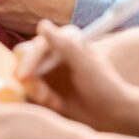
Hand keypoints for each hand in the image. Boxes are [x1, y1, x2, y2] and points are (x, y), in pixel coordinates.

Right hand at [13, 20, 137, 133]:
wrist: (114, 114)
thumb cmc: (105, 87)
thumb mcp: (86, 65)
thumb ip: (65, 45)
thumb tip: (42, 24)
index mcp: (63, 41)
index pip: (34, 47)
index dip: (28, 62)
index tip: (24, 79)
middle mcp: (53, 53)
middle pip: (23, 62)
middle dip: (30, 81)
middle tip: (44, 97)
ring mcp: (49, 71)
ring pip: (25, 80)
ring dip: (36, 92)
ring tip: (56, 103)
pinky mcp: (47, 89)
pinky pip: (30, 93)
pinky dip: (39, 101)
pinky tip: (57, 105)